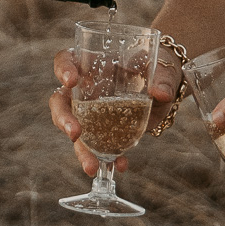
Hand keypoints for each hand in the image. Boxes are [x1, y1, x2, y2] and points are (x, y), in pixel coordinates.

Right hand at [49, 49, 180, 177]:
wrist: (164, 89)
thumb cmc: (157, 70)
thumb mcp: (163, 71)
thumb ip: (162, 79)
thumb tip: (160, 93)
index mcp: (93, 63)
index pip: (67, 59)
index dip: (63, 68)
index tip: (70, 81)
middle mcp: (85, 88)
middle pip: (60, 101)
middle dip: (63, 118)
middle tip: (75, 132)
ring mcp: (90, 112)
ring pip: (74, 130)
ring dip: (81, 149)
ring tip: (91, 166)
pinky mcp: (102, 131)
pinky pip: (97, 147)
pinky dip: (107, 158)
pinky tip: (120, 164)